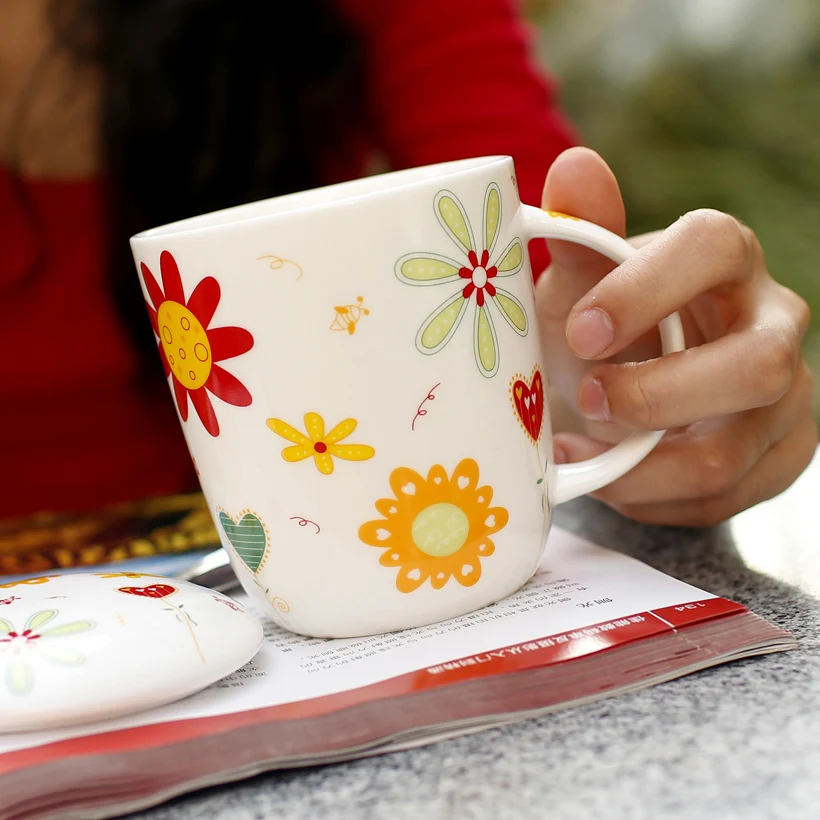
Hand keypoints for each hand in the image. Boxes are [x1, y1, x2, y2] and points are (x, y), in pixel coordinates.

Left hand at [535, 147, 816, 525]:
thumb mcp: (584, 283)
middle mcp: (774, 320)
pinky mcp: (783, 452)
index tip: (582, 331)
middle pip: (752, 367)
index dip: (644, 291)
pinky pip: (721, 497)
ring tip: (579, 452)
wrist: (639, 384)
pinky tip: (611, 477)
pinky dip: (650, 497)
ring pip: (728, 451)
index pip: (711, 248)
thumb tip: (575, 165)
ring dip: (638, 465)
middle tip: (586, 399)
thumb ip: (581, 233)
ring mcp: (789, 394)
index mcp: (724, 258)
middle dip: (653, 397)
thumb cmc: (609, 326)